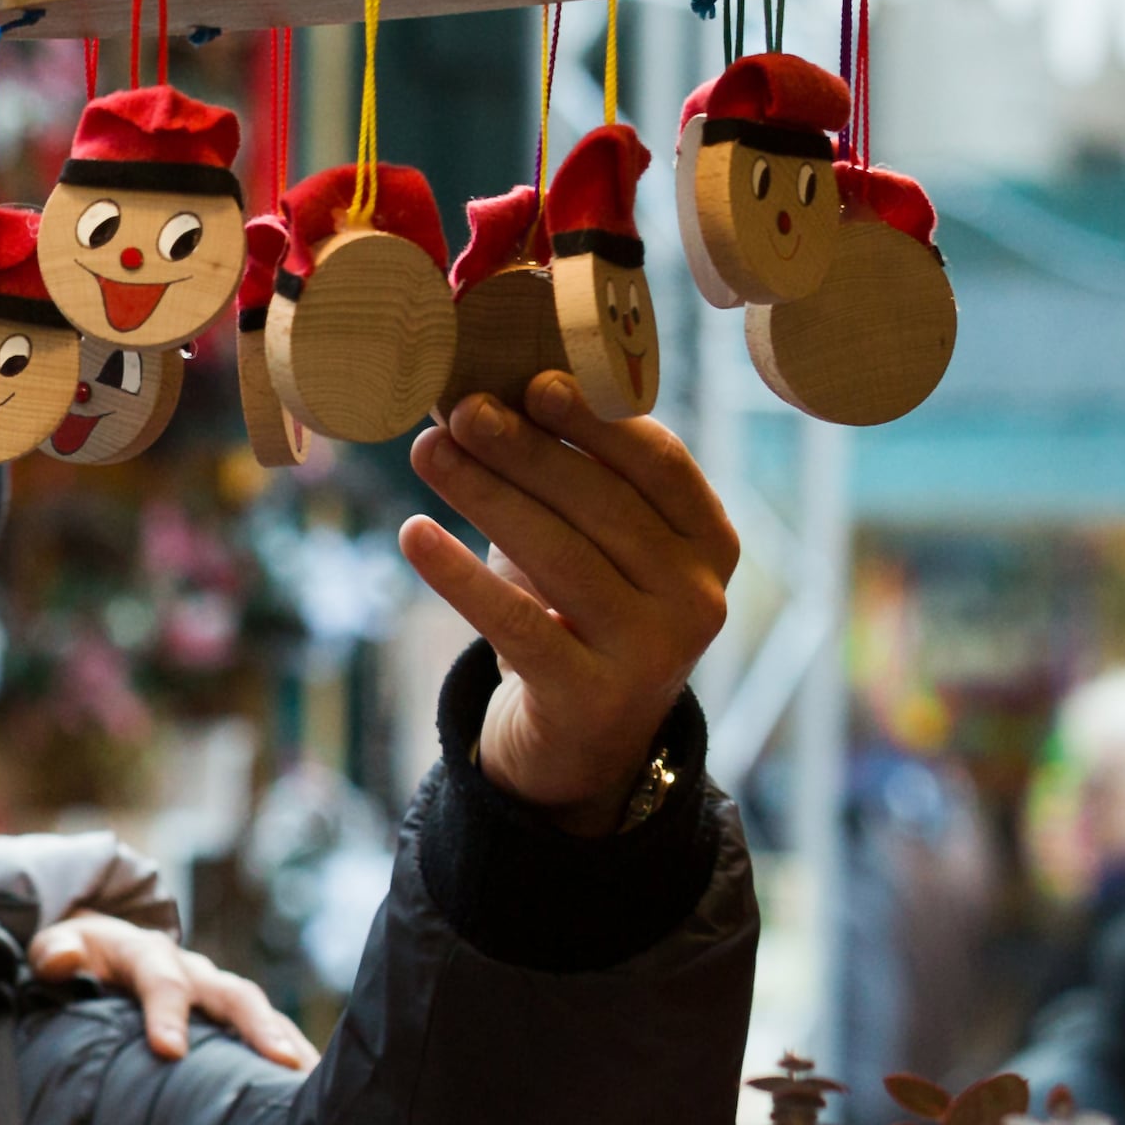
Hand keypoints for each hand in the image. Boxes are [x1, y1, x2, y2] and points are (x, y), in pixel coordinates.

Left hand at [26, 915, 317, 1071]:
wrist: (103, 945)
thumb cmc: (76, 957)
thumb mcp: (57, 948)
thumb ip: (54, 954)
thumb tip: (60, 960)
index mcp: (145, 954)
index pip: (160, 980)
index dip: (167, 1012)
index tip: (171, 1051)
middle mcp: (193, 971)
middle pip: (234, 994)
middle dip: (259, 1027)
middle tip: (283, 1063)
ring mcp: (217, 993)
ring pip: (262, 1015)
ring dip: (290, 1045)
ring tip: (313, 1085)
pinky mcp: (231, 1017)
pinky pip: (269, 1033)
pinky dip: (291, 1055)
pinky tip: (307, 1097)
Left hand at [402, 372, 738, 834]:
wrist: (578, 743)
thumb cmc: (577, 614)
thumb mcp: (589, 544)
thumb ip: (567, 481)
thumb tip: (488, 396)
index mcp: (711, 544)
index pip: (661, 465)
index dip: (598, 420)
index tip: (534, 381)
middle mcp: (697, 597)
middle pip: (602, 506)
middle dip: (525, 450)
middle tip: (462, 410)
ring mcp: (653, 653)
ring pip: (558, 557)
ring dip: (486, 496)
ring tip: (429, 452)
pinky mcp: (591, 698)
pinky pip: (515, 624)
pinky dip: (457, 576)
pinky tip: (413, 534)